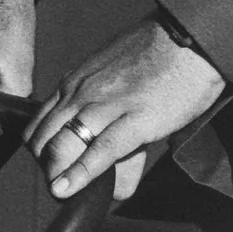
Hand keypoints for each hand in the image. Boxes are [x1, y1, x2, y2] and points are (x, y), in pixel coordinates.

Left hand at [25, 16, 229, 203]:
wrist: (192, 38)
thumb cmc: (161, 57)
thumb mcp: (121, 80)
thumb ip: (111, 117)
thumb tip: (114, 155)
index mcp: (77, 81)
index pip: (40, 123)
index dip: (40, 151)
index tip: (51, 168)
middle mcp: (83, 92)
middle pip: (43, 138)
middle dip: (45, 166)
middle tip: (58, 185)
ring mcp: (106, 105)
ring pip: (62, 146)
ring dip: (56, 174)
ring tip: (60, 193)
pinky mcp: (135, 119)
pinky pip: (100, 152)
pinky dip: (80, 175)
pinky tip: (68, 191)